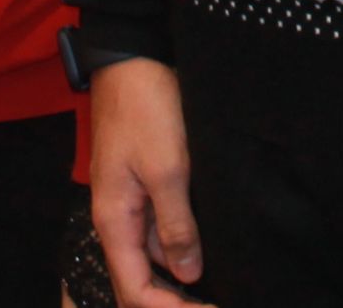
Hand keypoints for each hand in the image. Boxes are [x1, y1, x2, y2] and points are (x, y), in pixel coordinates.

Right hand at [87, 57, 208, 307]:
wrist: (133, 59)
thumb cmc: (146, 109)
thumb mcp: (168, 169)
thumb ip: (176, 225)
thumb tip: (186, 275)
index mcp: (115, 223)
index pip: (135, 292)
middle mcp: (119, 221)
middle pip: (142, 282)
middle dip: (177, 302)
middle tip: (222, 303)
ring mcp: (132, 203)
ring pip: (155, 258)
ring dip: (184, 277)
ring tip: (227, 287)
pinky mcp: (148, 185)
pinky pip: (163, 230)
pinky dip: (186, 247)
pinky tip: (216, 250)